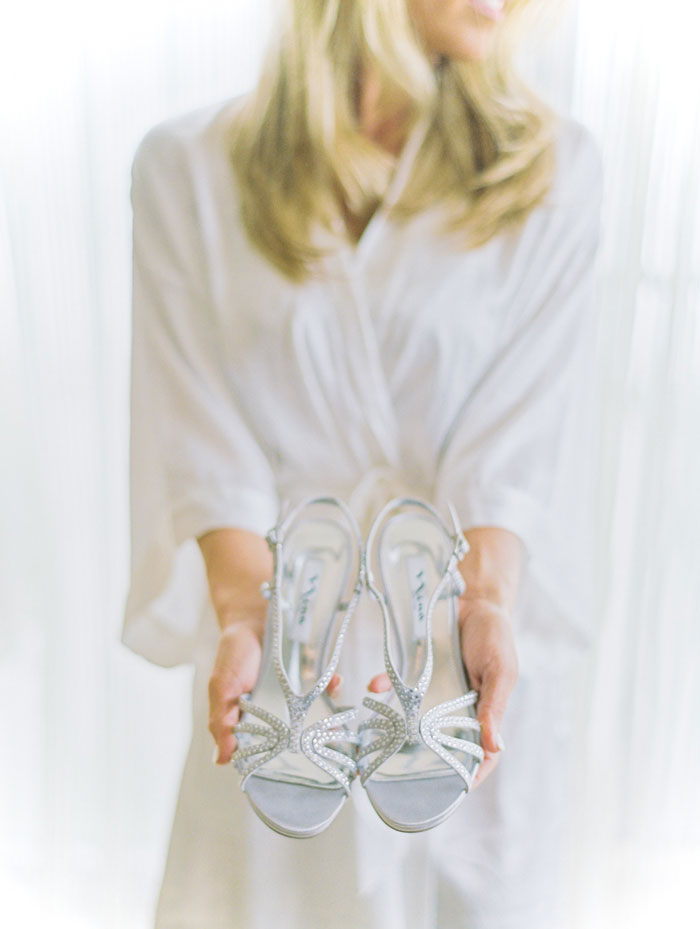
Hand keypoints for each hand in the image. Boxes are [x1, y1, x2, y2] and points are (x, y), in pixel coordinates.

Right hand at [209, 618, 343, 765]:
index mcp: (254, 720)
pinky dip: (333, 685)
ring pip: (315, 714)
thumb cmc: (232, 654)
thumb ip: (220, 721)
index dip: (284, 758)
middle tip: (328, 745)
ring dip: (330, 718)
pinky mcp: (309, 676)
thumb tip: (220, 760)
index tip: (300, 766)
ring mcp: (295, 695)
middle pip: (298, 735)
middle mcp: (277, 711)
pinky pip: (326, 686)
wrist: (251, 617)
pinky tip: (337, 681)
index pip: (269, 747)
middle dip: (315, 742)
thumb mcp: (221, 687)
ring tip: (338, 723)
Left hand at [367, 595, 518, 789]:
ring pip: (412, 720)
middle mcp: (455, 709)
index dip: (465, 778)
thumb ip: (494, 707)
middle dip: (419, 760)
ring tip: (373, 740)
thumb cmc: (495, 637)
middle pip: (438, 745)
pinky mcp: (417, 673)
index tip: (449, 797)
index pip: (477, 757)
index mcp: (482, 714)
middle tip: (396, 775)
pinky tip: (374, 685)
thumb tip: (496, 748)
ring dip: (393, 728)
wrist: (473, 599)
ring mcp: (434, 692)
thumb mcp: (500, 671)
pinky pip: (396, 686)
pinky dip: (384, 687)